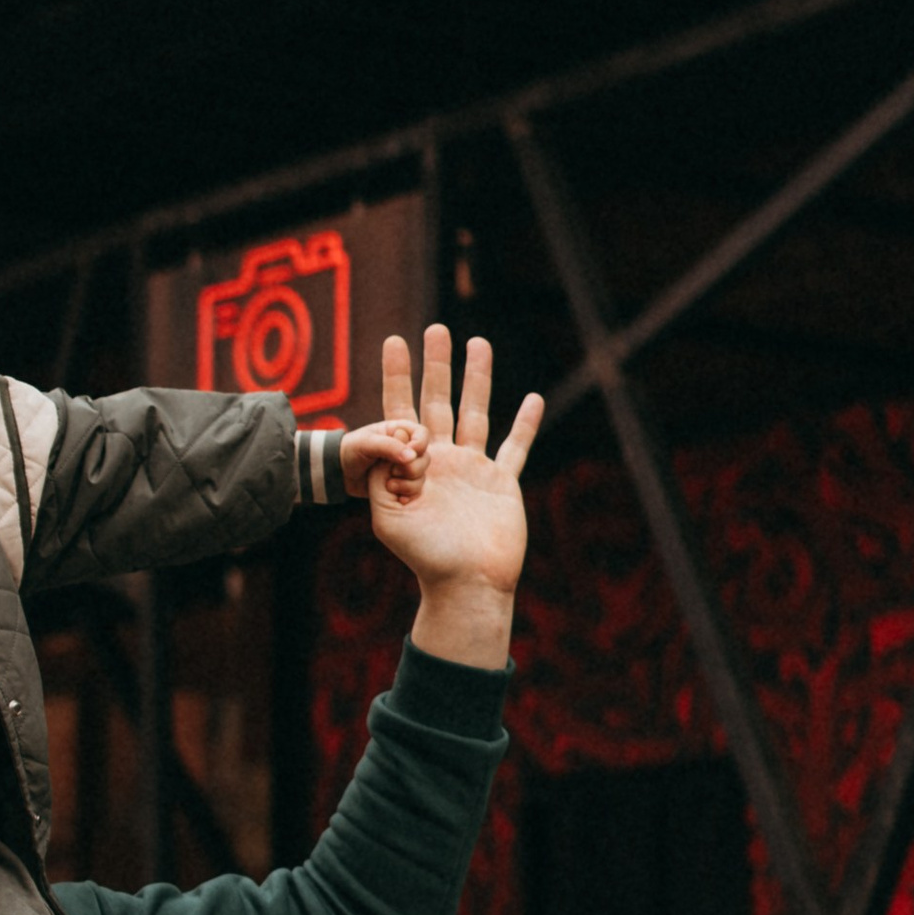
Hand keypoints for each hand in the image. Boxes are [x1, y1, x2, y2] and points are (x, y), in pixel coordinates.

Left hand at [338, 415, 427, 499]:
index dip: (420, 445)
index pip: (422, 434)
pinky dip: (409, 493)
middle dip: (414, 467)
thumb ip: (389, 447)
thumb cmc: (351, 451)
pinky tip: (398, 498)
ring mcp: (404, 467)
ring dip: (410, 482)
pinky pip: (415, 489)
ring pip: (421, 475)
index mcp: (400, 431)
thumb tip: (412, 456)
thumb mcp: (367, 444)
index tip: (410, 455)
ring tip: (390, 485)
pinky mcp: (401, 483)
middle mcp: (406, 448)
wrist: (339, 473)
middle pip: (425, 457)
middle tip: (395, 472)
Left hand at [369, 325, 540, 671]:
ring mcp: (473, 470)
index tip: (393, 341)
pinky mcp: (502, 483)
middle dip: (437, 365)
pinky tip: (532, 399)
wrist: (466, 585)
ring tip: (479, 343)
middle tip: (436, 329)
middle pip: (439, 402)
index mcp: (411, 467)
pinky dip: (525, 424)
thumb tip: (392, 439)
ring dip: (478, 379)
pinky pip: (515, 448)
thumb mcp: (388, 518)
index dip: (397, 377)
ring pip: (476, 413)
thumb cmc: (424, 557)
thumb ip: (381, 477)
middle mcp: (442, 462)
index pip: (400, 412)